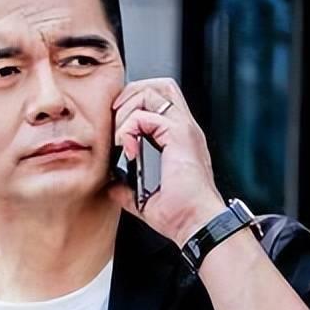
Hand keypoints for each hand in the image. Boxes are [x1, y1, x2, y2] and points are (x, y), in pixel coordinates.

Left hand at [109, 77, 226, 246]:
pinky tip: (128, 150)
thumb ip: (127, 187)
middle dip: (130, 95)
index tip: (118, 132)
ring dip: (127, 111)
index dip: (134, 104)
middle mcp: (185, 128)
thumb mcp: (145, 198)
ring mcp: (184, 129)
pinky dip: (129, 129)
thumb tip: (112, 185)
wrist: (196, 224)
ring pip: (151, 91)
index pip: (159, 99)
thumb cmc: (180, 216)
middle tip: (116, 121)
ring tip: (121, 138)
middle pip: (159, 85)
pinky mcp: (180, 136)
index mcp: (180, 139)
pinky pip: (145, 115)